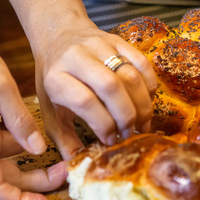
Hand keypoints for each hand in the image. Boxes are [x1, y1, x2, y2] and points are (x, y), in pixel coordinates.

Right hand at [0, 38, 66, 199]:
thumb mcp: (0, 86)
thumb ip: (20, 120)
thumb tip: (39, 149)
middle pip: (7, 181)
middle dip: (38, 180)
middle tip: (67, 169)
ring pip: (6, 165)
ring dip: (30, 160)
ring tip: (54, 143)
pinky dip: (18, 146)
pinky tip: (29, 129)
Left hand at [33, 21, 156, 159]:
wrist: (58, 35)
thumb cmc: (54, 78)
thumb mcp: (50, 109)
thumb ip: (63, 139)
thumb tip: (78, 164)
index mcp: (56, 78)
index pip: (84, 101)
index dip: (102, 124)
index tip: (109, 140)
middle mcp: (76, 57)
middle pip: (110, 87)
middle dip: (126, 116)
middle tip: (130, 133)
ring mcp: (98, 45)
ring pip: (129, 75)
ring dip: (141, 104)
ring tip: (142, 122)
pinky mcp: (117, 39)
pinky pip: (142, 62)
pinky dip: (149, 84)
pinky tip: (146, 101)